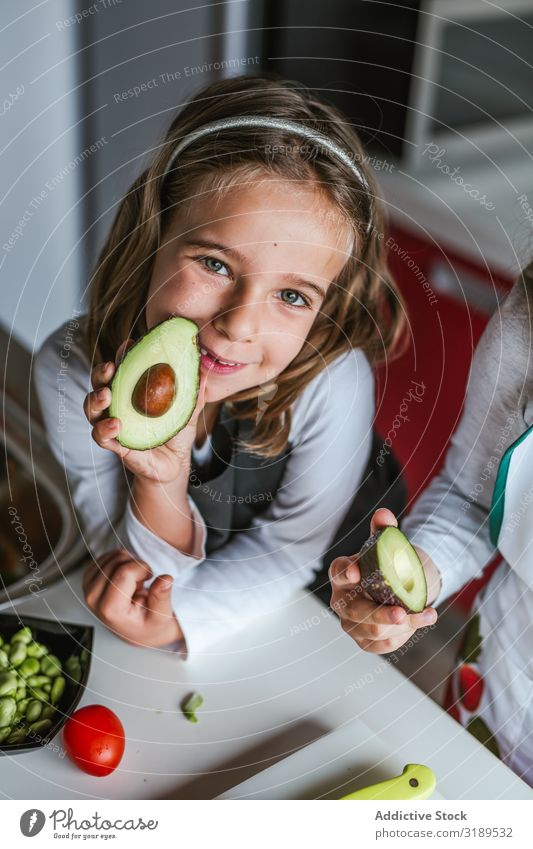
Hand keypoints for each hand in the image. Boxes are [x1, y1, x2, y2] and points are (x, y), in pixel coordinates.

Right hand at [83, 338, 206, 482]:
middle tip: (109, 367)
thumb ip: (193, 390)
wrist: (175, 464)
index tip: (130, 343)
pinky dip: (104, 430)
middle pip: (99, 383)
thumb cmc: (175, 431)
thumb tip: (205, 368)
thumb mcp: (187, 409)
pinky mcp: (116, 445)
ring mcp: (114, 424)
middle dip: (100, 373)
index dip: (123, 354)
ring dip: (95, 400)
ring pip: (92, 409)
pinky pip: (101, 436)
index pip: (123, 367)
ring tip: (106, 396)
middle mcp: (118, 404)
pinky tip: (115, 425)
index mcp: (132, 390)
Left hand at [83, 549, 182, 647]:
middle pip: (117, 561)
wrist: (136, 630)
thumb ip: (161, 597)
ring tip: (134, 581)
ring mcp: (88, 588)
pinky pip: (105, 556)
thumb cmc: (148, 624)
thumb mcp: (161, 616)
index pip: (124, 572)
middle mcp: (94, 599)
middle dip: (136, 565)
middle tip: (142, 581)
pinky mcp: (88, 579)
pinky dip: (120, 560)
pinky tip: (126, 575)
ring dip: (128, 562)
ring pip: (111, 556)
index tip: (149, 579)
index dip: (142, 569)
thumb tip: (165, 579)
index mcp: (110, 610)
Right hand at [329, 508, 437, 653]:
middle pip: (357, 612)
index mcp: (343, 574)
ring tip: (426, 614)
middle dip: (380, 615)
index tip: (356, 571)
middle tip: (402, 613)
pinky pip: (385, 645)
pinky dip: (405, 635)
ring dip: (403, 625)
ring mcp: (352, 624)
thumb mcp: (388, 546)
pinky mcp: (366, 642)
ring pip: (374, 632)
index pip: (338, 572)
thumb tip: (384, 514)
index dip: (344, 571)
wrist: (399, 587)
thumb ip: (385, 529)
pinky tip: (420, 623)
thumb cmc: (388, 566)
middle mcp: (342, 602)